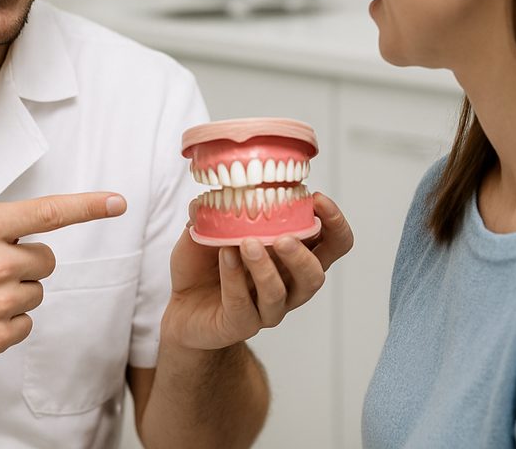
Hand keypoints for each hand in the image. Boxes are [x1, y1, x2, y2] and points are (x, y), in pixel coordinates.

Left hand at [161, 192, 353, 350]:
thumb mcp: (212, 229)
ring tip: (248, 243)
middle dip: (302, 255)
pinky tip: (226, 256)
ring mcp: (266, 308)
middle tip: (283, 236)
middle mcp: (288, 285)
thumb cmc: (205, 266)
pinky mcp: (240, 323)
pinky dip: (234, 277)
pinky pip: (242, 303)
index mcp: (293, 257)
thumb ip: (219, 209)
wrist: (180, 307)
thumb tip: (215, 191)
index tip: (317, 198)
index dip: (334, 223)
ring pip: (278, 293)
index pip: (333, 243)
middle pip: (315, 276)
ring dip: (265, 267)